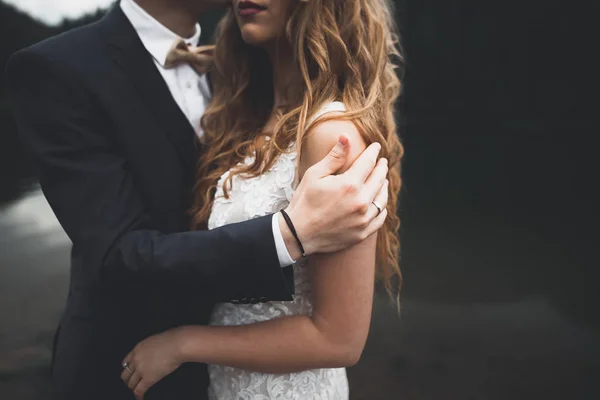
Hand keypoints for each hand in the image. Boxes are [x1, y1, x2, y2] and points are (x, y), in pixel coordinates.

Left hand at [121, 329, 184, 399]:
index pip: (126, 362)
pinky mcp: (148, 378)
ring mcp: (141, 370)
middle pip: (125, 374)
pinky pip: (139, 390)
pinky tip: (140, 398)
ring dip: (133, 388)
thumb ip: (149, 349)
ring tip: (137, 390)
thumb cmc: (171, 339)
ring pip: (131, 383)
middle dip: (128, 380)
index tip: (129, 373)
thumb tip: (151, 354)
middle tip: (132, 383)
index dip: (127, 369)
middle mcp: (136, 360)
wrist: (176, 344)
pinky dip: (138, 395)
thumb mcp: (154, 340)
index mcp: (137, 349)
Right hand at [283, 136, 388, 256]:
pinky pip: (380, 218)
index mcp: (349, 185)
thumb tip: (346, 137)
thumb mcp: (315, 175)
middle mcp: (361, 202)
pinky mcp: (362, 233)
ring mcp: (363, 219)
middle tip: (382, 162)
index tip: (376, 147)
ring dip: (384, 186)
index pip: (368, 162)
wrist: (298, 234)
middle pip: (379, 179)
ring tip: (382, 180)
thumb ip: (334, 156)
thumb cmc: (304, 201)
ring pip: (382, 199)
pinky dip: (382, 208)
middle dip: (381, 167)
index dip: (373, 152)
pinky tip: (379, 203)